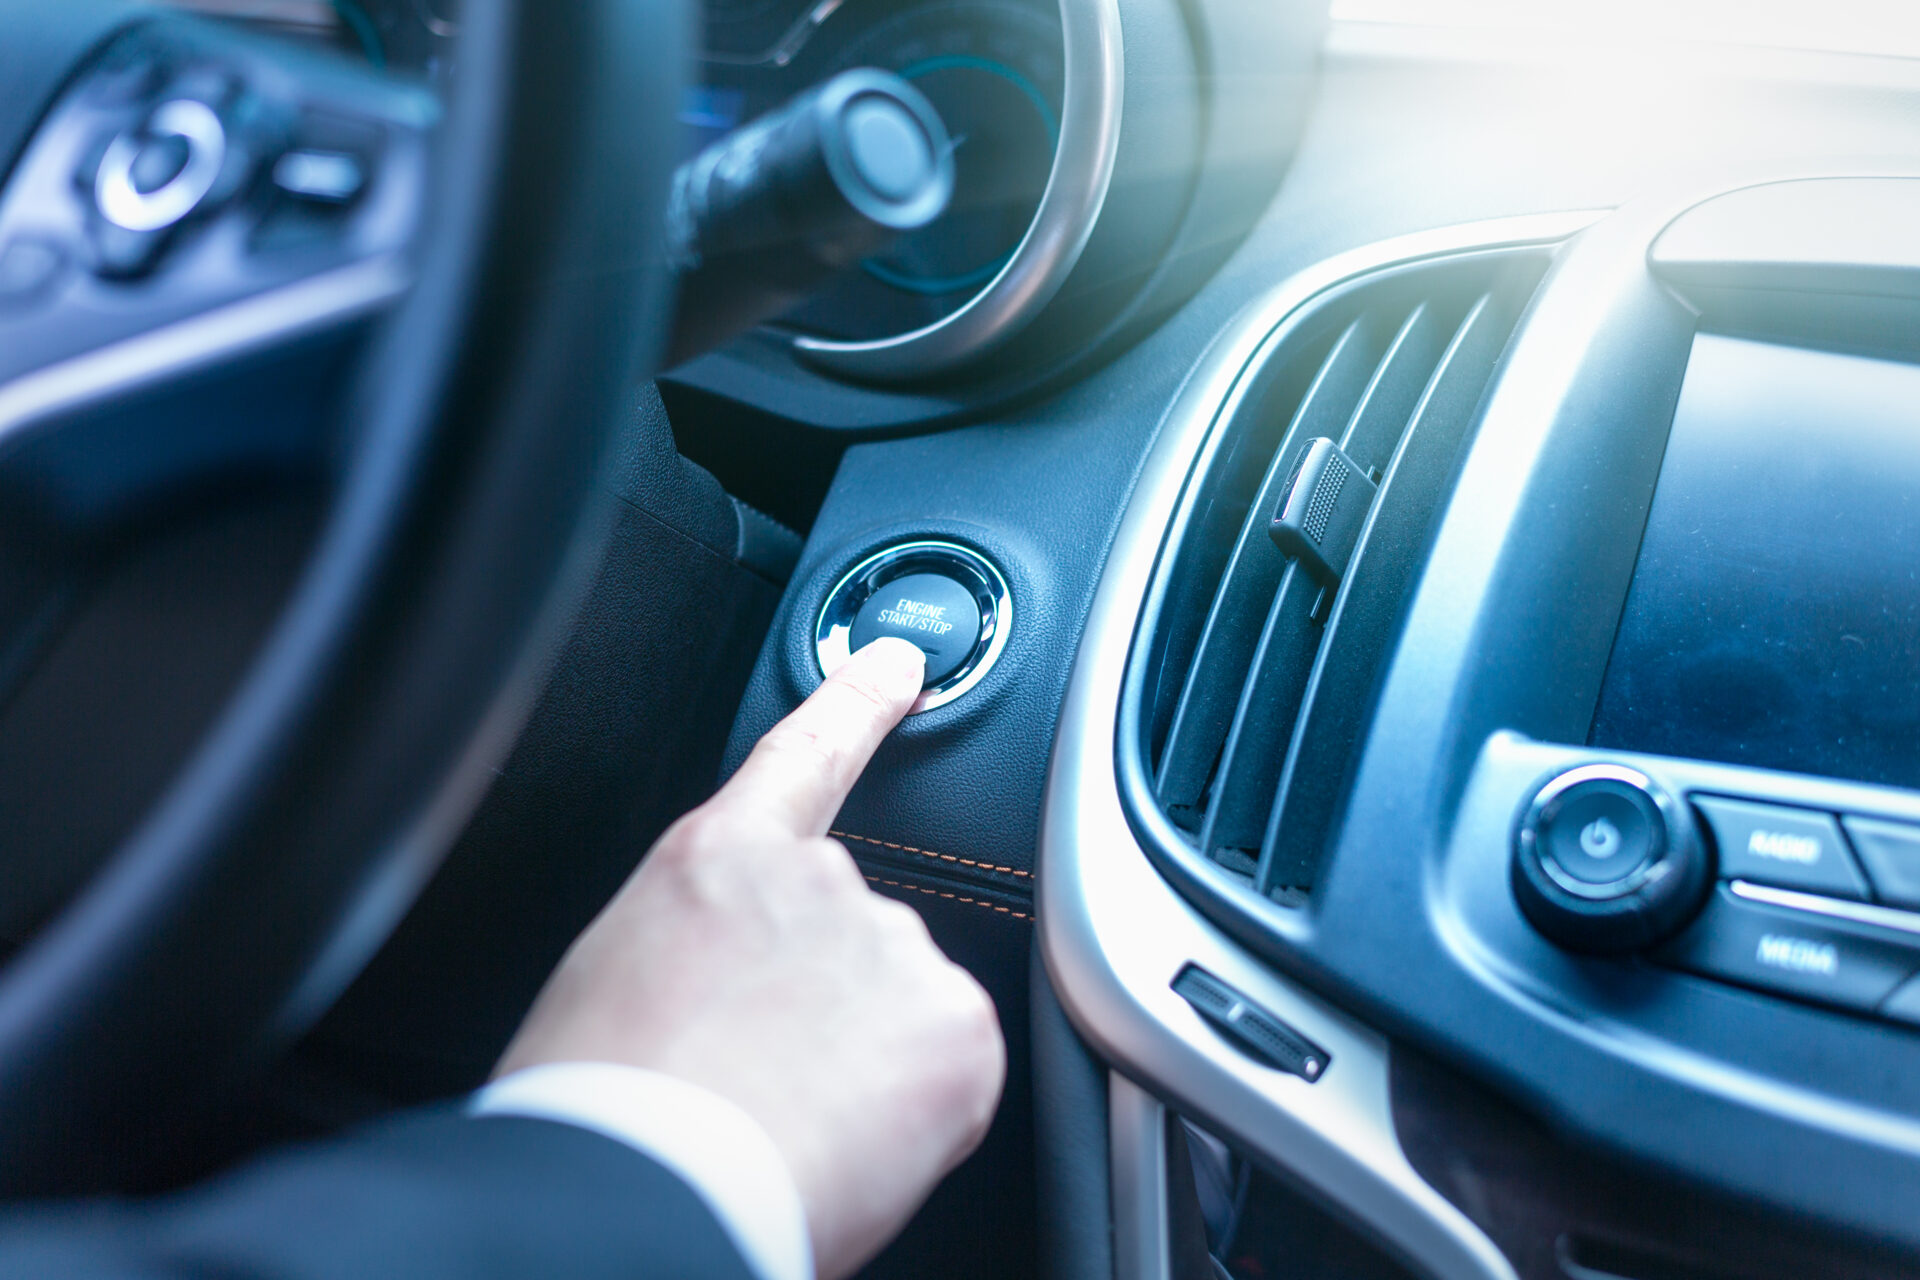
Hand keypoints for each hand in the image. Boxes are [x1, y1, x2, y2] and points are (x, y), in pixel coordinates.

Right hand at [496, 637, 1005, 1279]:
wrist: (646, 1192)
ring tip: (790, 1129)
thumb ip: (706, 951)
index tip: (901, 664)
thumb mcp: (618, 989)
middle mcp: (818, 881)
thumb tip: (739, 994)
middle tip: (762, 1086)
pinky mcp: (955, 1024)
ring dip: (865, 1064)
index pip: (803, 757)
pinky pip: (949, 1069)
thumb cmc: (601, 1114)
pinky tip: (845, 1147)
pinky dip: (913, 1115)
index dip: (856, 703)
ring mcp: (893, 945)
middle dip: (827, 1007)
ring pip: (901, 1008)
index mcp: (716, 864)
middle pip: (851, 935)